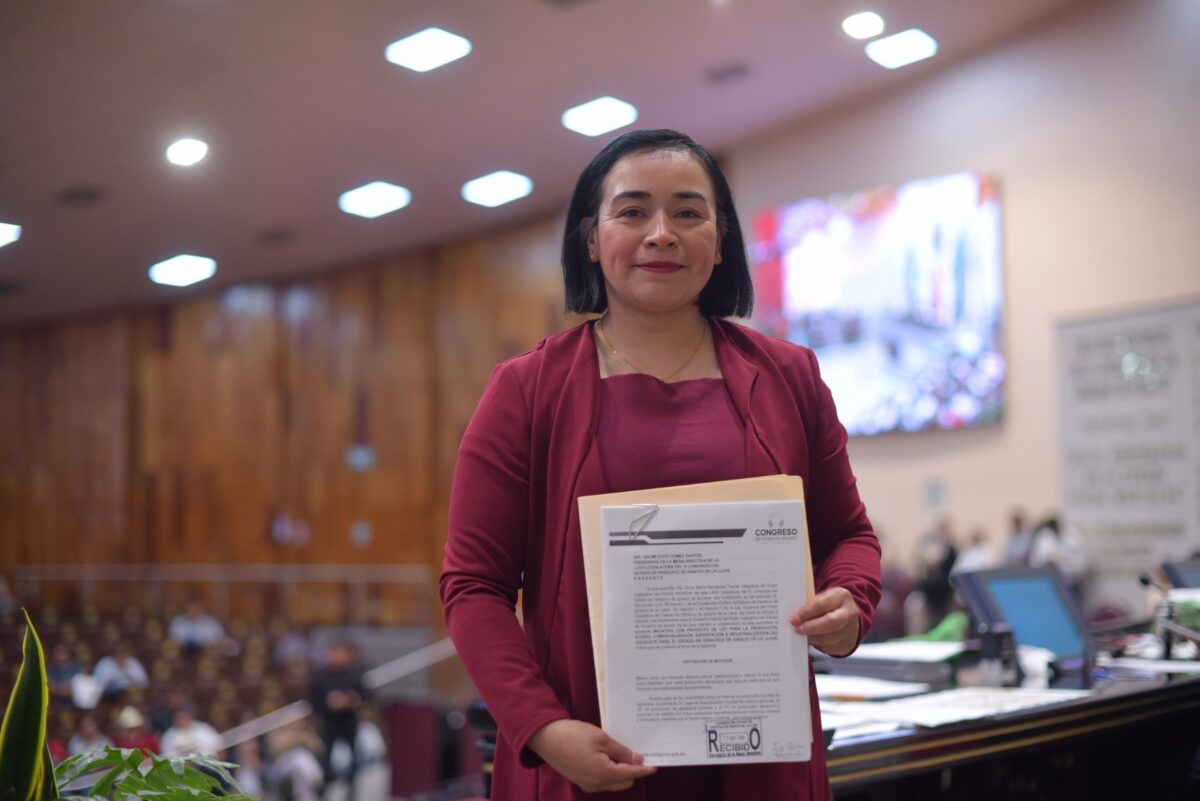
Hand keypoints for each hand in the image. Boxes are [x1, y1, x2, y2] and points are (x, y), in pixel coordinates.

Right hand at [527, 719, 656, 792]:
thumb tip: (637, 760)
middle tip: (638, 753)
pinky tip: (610, 756)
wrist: (545, 737)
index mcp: (603, 774)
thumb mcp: (601, 739)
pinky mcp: (581, 779)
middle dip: (633, 770)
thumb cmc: (573, 735)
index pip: (631, 774)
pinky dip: (610, 771)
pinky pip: (602, 780)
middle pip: (624, 782)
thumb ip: (621, 751)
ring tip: (625, 753)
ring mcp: (587, 784)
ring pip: (613, 782)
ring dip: (621, 771)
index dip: (644, 769)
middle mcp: (596, 784)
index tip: (655, 764)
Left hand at [790, 587, 859, 656]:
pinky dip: (819, 645)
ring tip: (804, 635)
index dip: (806, 613)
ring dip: (813, 638)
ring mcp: (852, 629)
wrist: (847, 616)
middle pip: (830, 623)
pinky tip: (814, 640)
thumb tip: (796, 617)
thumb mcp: (822, 598)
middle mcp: (850, 612)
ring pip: (830, 638)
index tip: (794, 619)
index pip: (821, 605)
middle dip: (811, 628)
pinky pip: (831, 648)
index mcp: (841, 596)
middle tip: (798, 630)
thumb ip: (811, 605)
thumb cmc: (830, 605)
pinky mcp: (849, 643)